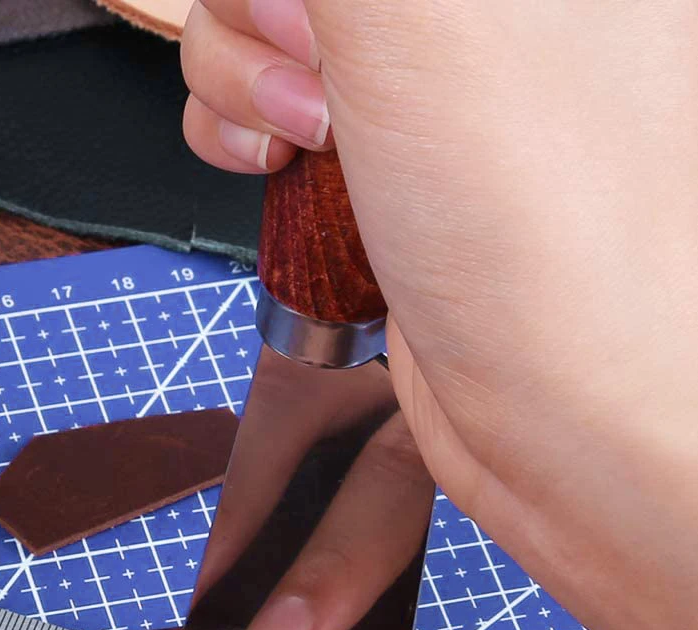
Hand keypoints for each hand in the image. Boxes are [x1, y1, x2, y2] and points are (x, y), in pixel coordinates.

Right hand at [182, 0, 697, 629]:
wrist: (566, 412)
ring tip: (302, 139)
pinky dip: (242, 125)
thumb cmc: (541, 218)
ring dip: (240, 68)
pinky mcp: (386, 147)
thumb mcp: (424, 10)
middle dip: (264, 7)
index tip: (308, 24)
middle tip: (318, 76)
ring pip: (268, 19)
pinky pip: (270, 96)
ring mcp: (430, 68)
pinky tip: (271, 166)